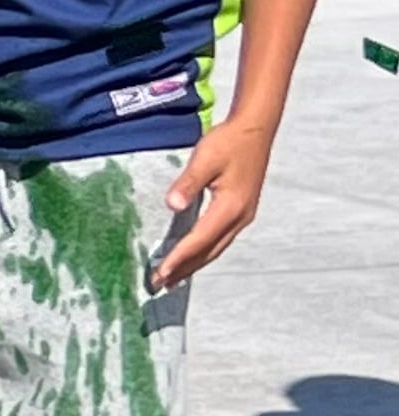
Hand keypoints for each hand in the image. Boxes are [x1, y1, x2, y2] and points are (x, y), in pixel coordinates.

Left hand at [154, 118, 272, 289]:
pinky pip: (220, 239)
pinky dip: (204, 251)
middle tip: (159, 285)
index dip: (178, 258)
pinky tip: (192, 255)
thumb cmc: (229, 142)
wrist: (255, 130)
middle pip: (208, 251)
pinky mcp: (242, 210)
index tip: (159, 273)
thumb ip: (188, 183)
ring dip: (194, 264)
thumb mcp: (205, 159)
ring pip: (216, 248)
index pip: (199, 240)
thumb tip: (172, 205)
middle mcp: (240, 217)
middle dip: (184, 269)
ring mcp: (243, 216)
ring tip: (173, 278)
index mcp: (230, 207)